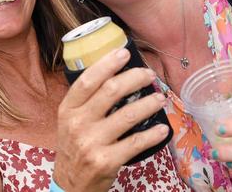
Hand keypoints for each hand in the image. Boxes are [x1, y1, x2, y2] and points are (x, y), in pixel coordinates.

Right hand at [52, 48, 169, 190]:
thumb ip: (87, 101)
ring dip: (149, 103)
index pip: (87, 80)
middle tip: (149, 75)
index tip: (124, 53)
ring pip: (128, 115)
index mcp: (68, 109)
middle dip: (135, 78)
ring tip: (160, 98)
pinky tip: (162, 128)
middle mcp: (78, 124)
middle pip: (111, 91)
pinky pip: (136, 142)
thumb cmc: (75, 147)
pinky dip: (153, 134)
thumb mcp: (71, 121)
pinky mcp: (106, 161)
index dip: (107, 64)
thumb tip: (116, 73)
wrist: (70, 185)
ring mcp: (92, 143)